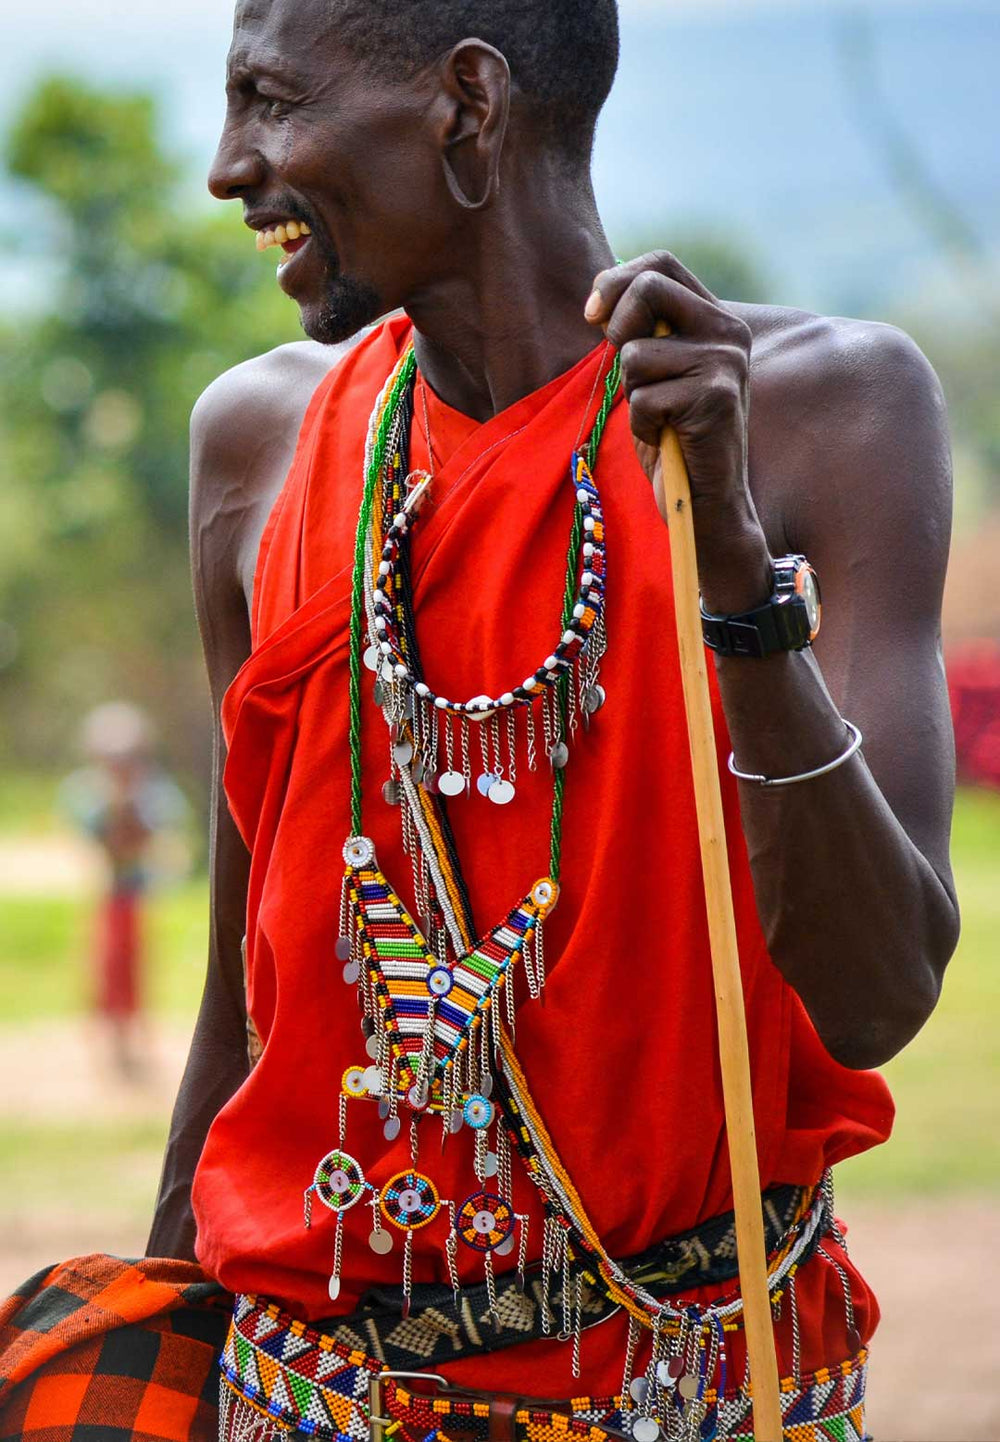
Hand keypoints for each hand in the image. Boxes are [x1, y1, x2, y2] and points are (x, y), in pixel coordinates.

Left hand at [585, 251, 771, 612]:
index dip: (616, 281)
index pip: (660, 264)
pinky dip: (642, 426)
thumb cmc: (671, 437)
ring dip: (633, 395)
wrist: (703, 500)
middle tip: (631, 376)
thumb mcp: (653, 373)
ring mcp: (726, 363)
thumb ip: (638, 331)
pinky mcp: (716, 397)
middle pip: (647, 289)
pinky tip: (667, 439)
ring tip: (660, 418)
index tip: (593, 317)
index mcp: (715, 318)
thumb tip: (598, 301)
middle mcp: (728, 332)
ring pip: (635, 354)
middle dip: (618, 333)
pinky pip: (644, 398)